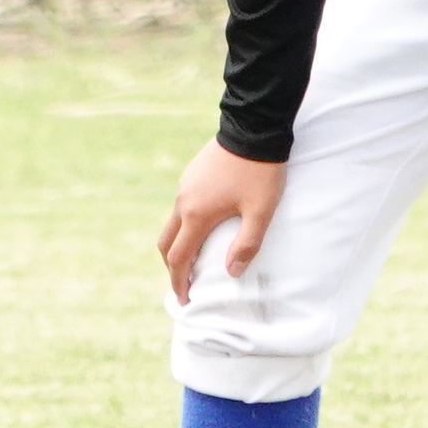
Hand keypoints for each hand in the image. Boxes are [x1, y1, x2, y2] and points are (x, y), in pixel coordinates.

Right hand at [158, 141, 286, 302]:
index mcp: (196, 215)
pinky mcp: (191, 175)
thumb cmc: (260, 172)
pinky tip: (203, 226)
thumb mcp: (261, 211)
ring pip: (172, 224)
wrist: (253, 126)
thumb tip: (232, 273)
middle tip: (185, 284)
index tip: (186, 300)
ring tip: (195, 259)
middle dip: (172, 267)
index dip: (179, 282)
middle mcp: (183, 202)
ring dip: (178, 245)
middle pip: (166, 243)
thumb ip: (246, 245)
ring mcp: (184, 186)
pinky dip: (184, 226)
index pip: (179, 258)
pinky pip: (181, 207)